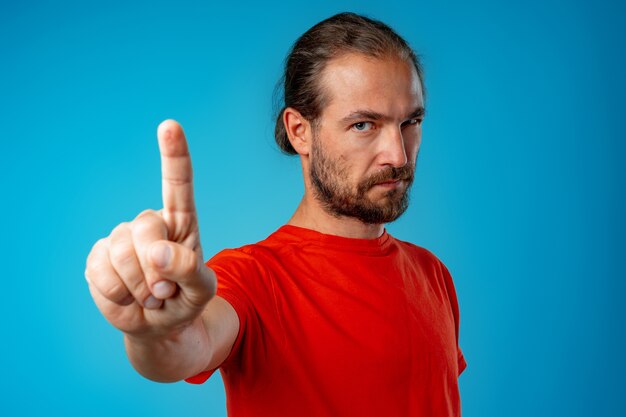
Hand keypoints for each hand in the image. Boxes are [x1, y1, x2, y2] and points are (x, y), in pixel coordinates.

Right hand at [85, 120, 215, 337]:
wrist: (159, 325)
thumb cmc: (186, 300)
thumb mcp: (203, 290)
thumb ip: (191, 270)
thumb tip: (158, 252)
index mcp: (181, 222)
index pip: (178, 184)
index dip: (174, 155)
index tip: (169, 126)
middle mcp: (149, 223)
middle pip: (145, 228)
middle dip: (155, 267)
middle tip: (165, 291)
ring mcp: (120, 239)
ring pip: (122, 253)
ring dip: (139, 287)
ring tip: (150, 296)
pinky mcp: (98, 258)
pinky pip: (100, 272)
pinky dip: (118, 295)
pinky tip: (128, 298)